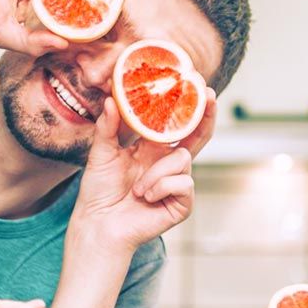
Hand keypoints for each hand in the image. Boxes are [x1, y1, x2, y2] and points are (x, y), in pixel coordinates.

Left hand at [69, 94, 215, 254]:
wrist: (98, 224)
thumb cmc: (99, 191)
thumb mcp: (101, 153)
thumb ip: (108, 126)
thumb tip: (109, 100)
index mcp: (152, 149)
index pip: (175, 124)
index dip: (187, 106)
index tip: (195, 83)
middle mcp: (168, 163)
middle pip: (197, 136)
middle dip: (206, 116)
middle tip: (209, 96)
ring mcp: (177, 183)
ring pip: (183, 159)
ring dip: (156, 173)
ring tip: (138, 189)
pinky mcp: (182, 203)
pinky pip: (183, 183)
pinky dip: (161, 187)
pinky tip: (146, 197)